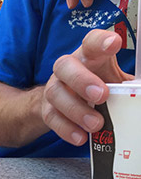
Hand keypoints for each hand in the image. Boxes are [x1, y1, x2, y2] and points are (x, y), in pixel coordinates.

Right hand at [41, 29, 132, 145]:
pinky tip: (81, 137)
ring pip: (56, 94)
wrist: (62, 103)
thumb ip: (131, 85)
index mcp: (88, 56)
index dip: (100, 41)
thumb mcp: (115, 80)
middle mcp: (67, 69)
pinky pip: (52, 118)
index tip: (114, 43)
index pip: (91, 42)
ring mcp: (54, 89)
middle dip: (82, 80)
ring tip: (96, 124)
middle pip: (65, 66)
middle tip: (102, 95)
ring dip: (76, 109)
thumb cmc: (96, 87)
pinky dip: (66, 129)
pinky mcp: (47, 110)